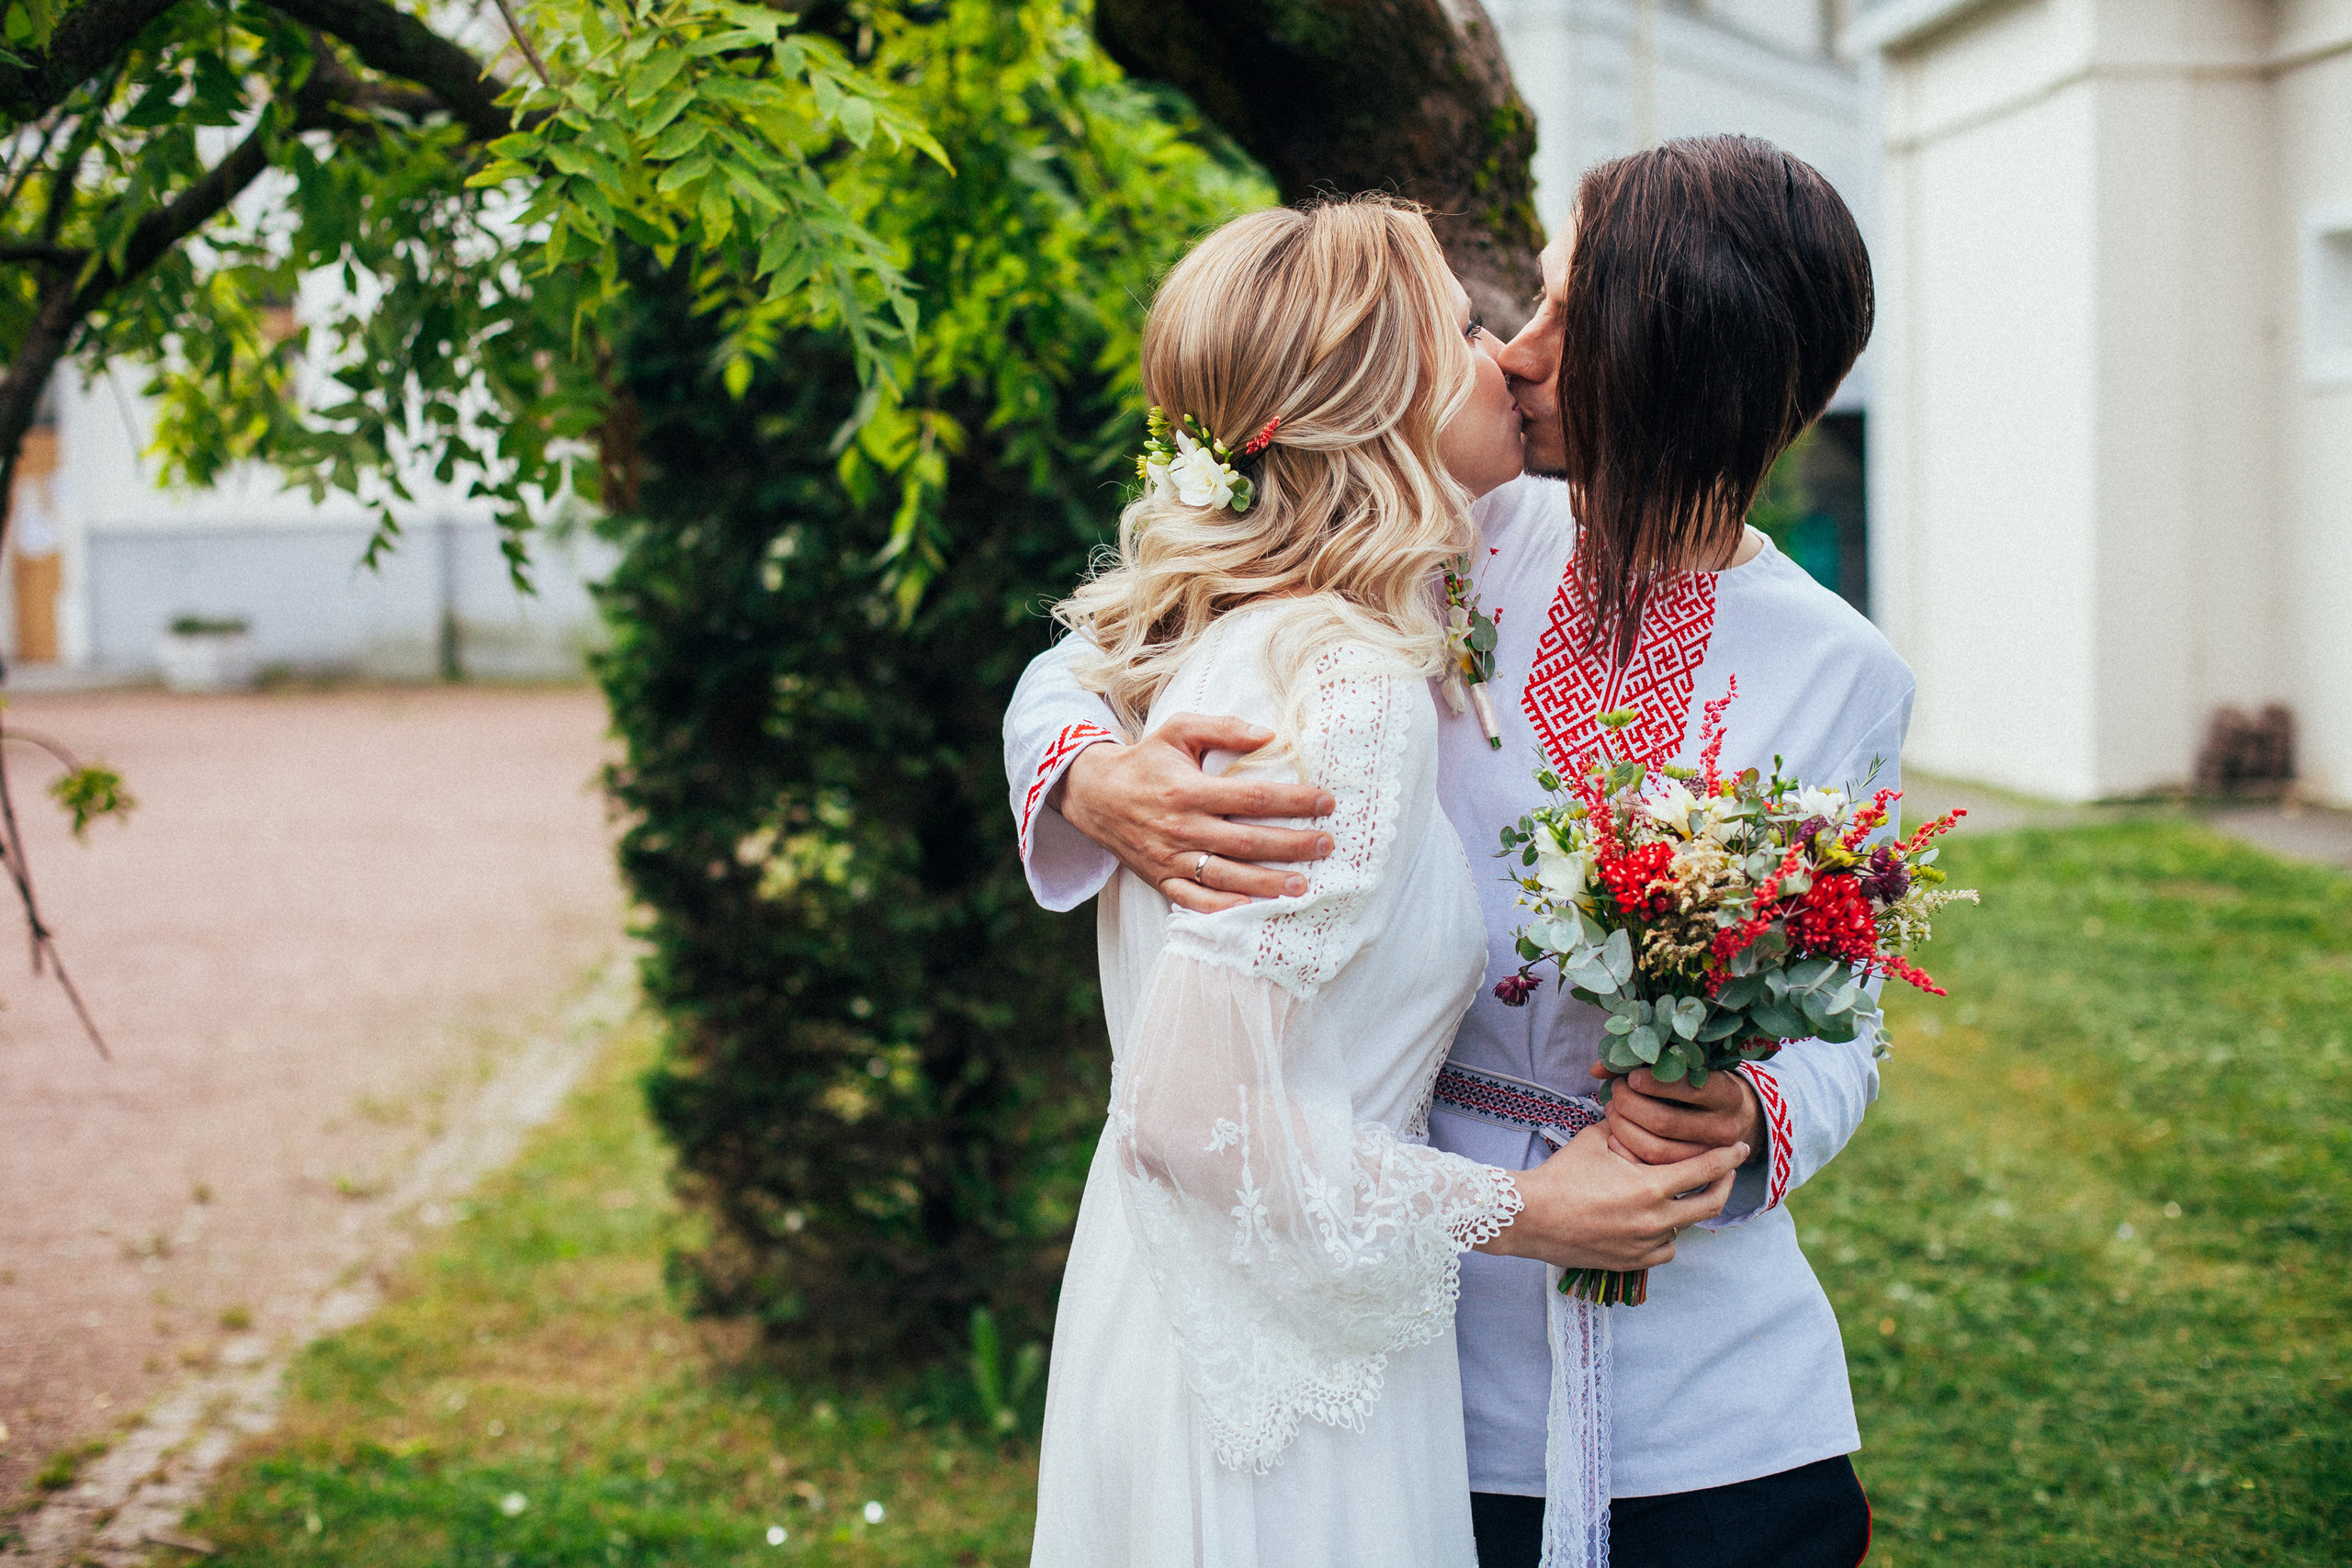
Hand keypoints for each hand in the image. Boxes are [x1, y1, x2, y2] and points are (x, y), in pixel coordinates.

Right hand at [1050, 714, 1334, 913]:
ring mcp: (1171, 859)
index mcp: (1189, 791)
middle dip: (1292, 845)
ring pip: (1227, 877)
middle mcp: (1182, 828)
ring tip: (1303, 886)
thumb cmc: (1146, 761)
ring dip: (1267, 883)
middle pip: (1248, 842)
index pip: (1252, 798)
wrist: (1094, 795)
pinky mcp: (1161, 880)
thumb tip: (1269, 734)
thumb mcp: (1178, 730)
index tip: (1326, 802)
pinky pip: (1194, 901)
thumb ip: (1223, 728)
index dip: (1293, 801)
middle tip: (1327, 845)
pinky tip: (1251, 908)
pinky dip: (1222, 908)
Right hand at [1475, 1124, 1746, 1272]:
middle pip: (1710, 1205)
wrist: (1530, 1217)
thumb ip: (1624, 1130)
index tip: (1740, 1148)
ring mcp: (1644, 1245)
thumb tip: (1636, 1116)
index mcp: (1650, 1186)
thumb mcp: (1594, 1140)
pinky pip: (1664, 1251)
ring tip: (1680, 1198)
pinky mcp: (1629, 1262)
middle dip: (1724, 1186)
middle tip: (1726, 1173)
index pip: (1705, 1170)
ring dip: (1687, 1212)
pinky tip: (1655, 1225)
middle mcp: (1655, 1219)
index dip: (1728, 1157)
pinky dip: (1665, 1237)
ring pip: (1685, 1230)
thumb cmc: (1560, 1175)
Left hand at [1592, 1062, 1763, 1167]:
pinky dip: (1627, 1151)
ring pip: (1656, 1149)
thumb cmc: (1701, 1086)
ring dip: (1624, 1128)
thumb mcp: (1689, 1069)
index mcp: (1726, 1095)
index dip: (1653, 1082)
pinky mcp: (1691, 1174)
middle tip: (1617, 1093)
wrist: (1734, 1119)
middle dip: (1630, 1105)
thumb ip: (1648, 1062)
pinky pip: (1652, 1168)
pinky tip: (1614, 1136)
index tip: (1631, 1077)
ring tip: (1613, 1111)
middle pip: (1664, 1121)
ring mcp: (1708, 1155)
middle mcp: (1723, 1127)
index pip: (1687, 1087)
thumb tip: (1597, 1069)